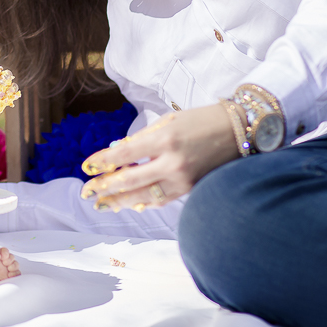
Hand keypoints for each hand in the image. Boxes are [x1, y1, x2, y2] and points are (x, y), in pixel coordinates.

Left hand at [78, 104, 239, 210]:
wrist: (241, 132)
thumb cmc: (202, 121)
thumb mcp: (169, 120)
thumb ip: (143, 138)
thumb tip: (118, 152)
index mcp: (164, 139)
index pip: (123, 156)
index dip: (102, 163)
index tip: (86, 168)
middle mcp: (173, 163)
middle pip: (129, 181)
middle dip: (104, 188)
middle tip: (86, 192)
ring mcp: (184, 180)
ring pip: (144, 197)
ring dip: (120, 202)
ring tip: (102, 204)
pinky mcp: (193, 190)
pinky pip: (163, 200)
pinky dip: (144, 203)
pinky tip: (130, 205)